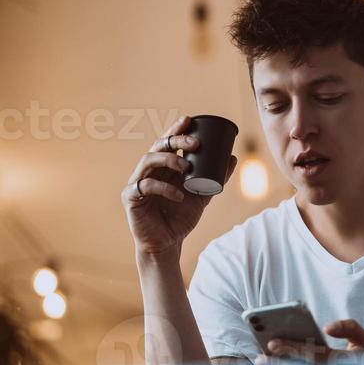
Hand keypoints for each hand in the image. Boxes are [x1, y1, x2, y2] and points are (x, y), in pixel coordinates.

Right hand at [121, 114, 236, 256]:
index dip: (175, 129)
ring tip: (186, 167)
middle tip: (194, 143)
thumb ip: (216, 178)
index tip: (189, 119)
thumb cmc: (181, 218)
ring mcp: (138, 183)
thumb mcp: (202, 196)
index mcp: (164, 167)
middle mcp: (149, 171)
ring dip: (169, 160)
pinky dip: (163, 188)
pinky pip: (144, 186)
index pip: (167, 143)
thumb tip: (232, 157)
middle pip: (158, 146)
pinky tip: (178, 195)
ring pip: (148, 161)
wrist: (168, 244)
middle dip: (175, 140)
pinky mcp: (130, 198)